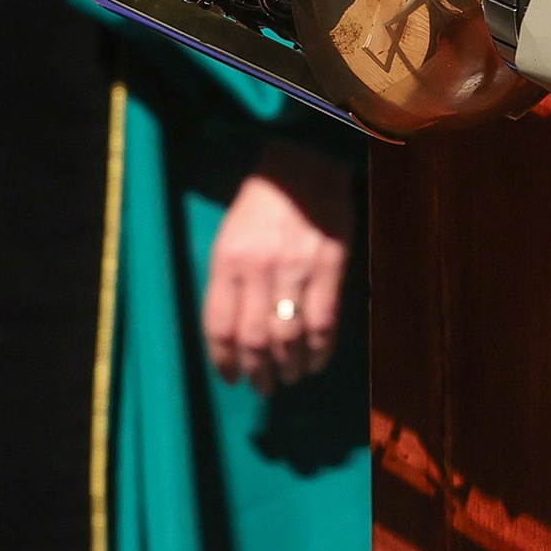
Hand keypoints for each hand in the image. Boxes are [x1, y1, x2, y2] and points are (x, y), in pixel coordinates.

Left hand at [202, 140, 352, 391]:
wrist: (302, 163)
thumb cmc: (260, 203)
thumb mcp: (230, 237)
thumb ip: (229, 282)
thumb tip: (233, 334)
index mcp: (227, 261)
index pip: (219, 326)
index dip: (224, 360)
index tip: (231, 378)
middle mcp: (259, 269)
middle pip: (255, 339)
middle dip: (258, 372)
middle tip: (263, 387)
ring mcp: (296, 269)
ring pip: (290, 337)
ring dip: (289, 367)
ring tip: (290, 378)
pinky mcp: (331, 267)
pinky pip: (324, 322)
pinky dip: (320, 350)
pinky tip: (316, 362)